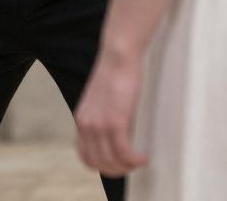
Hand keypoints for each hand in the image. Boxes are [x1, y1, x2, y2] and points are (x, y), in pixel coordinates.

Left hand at [74, 47, 147, 175]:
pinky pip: (124, 153)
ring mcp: (99, 124)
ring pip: (111, 162)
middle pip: (98, 164)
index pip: (85, 156)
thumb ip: (103, 117)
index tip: (118, 163)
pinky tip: (145, 158)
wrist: (118, 55)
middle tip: (133, 165)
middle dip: (117, 171)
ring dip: (128, 167)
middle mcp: (86, 125)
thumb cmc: (115, 73)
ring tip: (140, 161)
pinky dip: (135, 160)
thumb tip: (118, 136)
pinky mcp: (114, 121)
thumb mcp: (102, 100)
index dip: (102, 165)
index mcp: (82, 120)